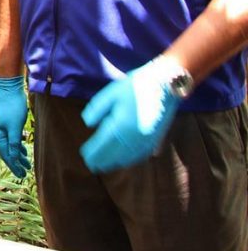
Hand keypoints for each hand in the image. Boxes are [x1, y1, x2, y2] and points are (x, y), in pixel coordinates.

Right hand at [0, 76, 30, 177]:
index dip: (14, 166)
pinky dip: (19, 148)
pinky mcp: (10, 125)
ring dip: (19, 157)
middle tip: (24, 175)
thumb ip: (14, 143)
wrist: (10, 90)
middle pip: (7, 153)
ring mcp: (4, 129)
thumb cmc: (13, 108)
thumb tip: (14, 158)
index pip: (6, 155)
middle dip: (16, 164)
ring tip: (27, 166)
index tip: (21, 175)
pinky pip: (14, 141)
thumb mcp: (15, 127)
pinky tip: (25, 152)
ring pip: (11, 147)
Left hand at [80, 57, 183, 173]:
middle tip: (91, 165)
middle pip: (114, 154)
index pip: (103, 144)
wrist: (166, 84)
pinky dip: (130, 160)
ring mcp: (147, 140)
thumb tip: (88, 124)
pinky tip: (124, 160)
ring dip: (114, 163)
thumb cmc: (136, 86)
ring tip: (103, 166)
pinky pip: (140, 155)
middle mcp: (134, 137)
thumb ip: (97, 109)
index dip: (93, 152)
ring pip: (128, 158)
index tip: (84, 157)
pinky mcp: (156, 139)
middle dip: (102, 160)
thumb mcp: (111, 93)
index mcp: (121, 125)